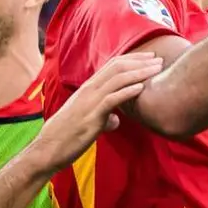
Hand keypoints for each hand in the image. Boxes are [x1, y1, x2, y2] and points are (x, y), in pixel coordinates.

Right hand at [33, 53, 162, 169]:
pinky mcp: (91, 117)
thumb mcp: (87, 122)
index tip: (150, 58)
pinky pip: (111, 100)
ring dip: (139, 73)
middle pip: (117, 68)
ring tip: (156, 70)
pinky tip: (141, 89)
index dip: (132, 60)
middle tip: (160, 60)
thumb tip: (116, 120)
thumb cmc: (67, 137)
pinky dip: (127, 92)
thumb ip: (103, 117)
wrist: (48, 150)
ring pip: (116, 80)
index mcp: (88, 89)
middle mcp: (88, 90)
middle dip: (140, 62)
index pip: (112, 66)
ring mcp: (89, 102)